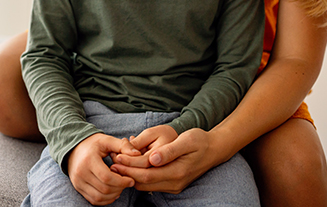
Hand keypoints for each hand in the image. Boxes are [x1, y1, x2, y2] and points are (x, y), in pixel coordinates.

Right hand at [67, 133, 135, 204]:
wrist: (74, 147)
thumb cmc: (93, 143)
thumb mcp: (107, 140)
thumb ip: (122, 146)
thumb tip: (138, 154)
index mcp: (89, 160)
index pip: (107, 177)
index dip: (121, 181)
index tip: (131, 179)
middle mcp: (81, 172)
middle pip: (104, 189)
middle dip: (119, 188)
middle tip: (127, 183)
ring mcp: (78, 182)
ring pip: (99, 197)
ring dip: (113, 195)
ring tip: (121, 187)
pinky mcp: (78, 187)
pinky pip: (93, 200)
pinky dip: (105, 199)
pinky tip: (113, 192)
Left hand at [110, 128, 224, 194]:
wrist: (214, 149)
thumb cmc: (200, 141)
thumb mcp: (186, 140)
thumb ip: (169, 151)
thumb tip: (153, 158)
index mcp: (177, 171)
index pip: (146, 174)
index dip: (129, 168)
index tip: (116, 158)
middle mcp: (174, 182)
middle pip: (143, 182)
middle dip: (126, 172)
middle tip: (112, 160)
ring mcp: (173, 185)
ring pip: (146, 185)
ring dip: (132, 174)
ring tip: (119, 161)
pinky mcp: (172, 183)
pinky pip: (151, 182)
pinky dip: (140, 175)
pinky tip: (132, 164)